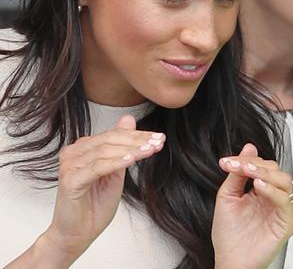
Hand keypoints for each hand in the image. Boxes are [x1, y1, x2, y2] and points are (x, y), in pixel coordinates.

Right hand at [36, 115, 165, 264]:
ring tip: (150, 150)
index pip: (114, 134)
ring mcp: (70, 165)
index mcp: (84, 148)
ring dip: (131, 150)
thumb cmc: (95, 205)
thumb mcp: (116, 171)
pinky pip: (97, 167)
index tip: (160, 137)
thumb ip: (122, 147)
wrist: (77, 234)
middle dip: (138, 140)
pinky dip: (116, 162)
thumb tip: (129, 119)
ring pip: (105, 151)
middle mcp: (74, 153)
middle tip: (158, 142)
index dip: (138, 134)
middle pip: (110, 139)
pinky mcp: (71, 180)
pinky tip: (131, 160)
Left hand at [212, 143, 292, 268]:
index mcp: (261, 190)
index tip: (227, 162)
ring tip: (250, 173)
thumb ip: (237, 173)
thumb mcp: (227, 197)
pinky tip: (259, 187)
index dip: (246, 160)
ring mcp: (281, 209)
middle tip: (240, 166)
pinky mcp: (287, 223)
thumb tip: (248, 147)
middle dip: (257, 165)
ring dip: (267, 173)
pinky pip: (286, 201)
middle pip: (276, 170)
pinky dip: (274, 191)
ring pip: (285, 181)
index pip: (261, 166)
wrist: (229, 261)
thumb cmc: (228, 235)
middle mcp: (273, 197)